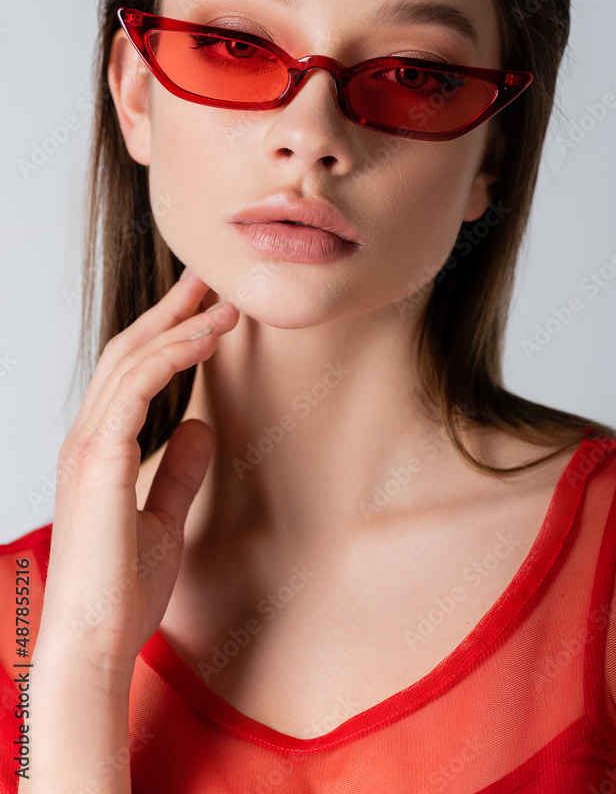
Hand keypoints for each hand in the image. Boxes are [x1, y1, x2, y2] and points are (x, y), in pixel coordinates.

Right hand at [34, 271, 238, 683]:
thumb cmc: (122, 590)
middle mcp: (88, 438)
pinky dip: (172, 354)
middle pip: (127, 351)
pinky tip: (206, 338)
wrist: (96, 640)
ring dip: (181, 325)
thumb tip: (202, 428)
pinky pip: (136, 386)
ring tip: (224, 303)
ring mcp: (88, 445)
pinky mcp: (99, 457)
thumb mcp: (165, 520)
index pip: (131, 373)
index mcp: (100, 450)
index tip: (203, 308)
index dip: (166, 334)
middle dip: (170, 311)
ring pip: (131, 359)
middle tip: (209, 279)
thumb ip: (178, 473)